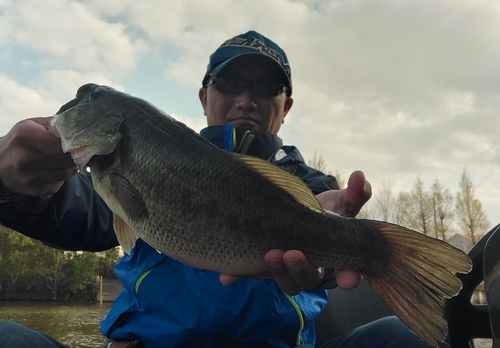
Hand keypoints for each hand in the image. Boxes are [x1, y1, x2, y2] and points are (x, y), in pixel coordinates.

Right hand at [0, 117, 76, 197]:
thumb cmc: (19, 141)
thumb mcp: (31, 125)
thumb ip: (53, 124)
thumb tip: (77, 127)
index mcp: (24, 137)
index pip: (60, 144)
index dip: (70, 144)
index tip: (73, 143)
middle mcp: (24, 159)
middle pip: (65, 161)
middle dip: (71, 156)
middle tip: (71, 152)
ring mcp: (29, 178)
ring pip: (65, 174)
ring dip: (68, 167)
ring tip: (62, 161)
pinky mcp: (36, 190)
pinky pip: (59, 184)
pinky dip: (60, 178)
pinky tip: (52, 171)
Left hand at [220, 171, 371, 294]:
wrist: (295, 211)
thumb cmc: (322, 211)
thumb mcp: (340, 202)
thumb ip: (353, 194)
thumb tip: (360, 177)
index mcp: (332, 257)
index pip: (344, 273)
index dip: (348, 276)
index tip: (348, 277)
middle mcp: (310, 268)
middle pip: (308, 280)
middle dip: (301, 269)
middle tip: (292, 253)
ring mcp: (286, 269)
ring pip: (284, 281)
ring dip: (276, 272)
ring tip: (269, 253)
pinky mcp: (262, 265)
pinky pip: (251, 273)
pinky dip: (239, 274)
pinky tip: (227, 276)